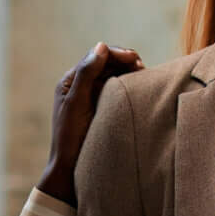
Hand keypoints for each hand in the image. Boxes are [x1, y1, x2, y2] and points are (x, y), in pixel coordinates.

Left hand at [39, 42, 141, 205]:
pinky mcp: (104, 110)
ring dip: (130, 74)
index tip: (135, 59)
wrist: (70, 169)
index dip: (117, 54)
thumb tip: (101, 46)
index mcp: (71, 81)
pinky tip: (141, 92)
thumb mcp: (77, 103)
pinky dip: (130, 88)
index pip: (97, 57)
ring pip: (116, 77)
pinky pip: (119, 93)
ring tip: (144, 79)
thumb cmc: (69, 137)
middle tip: (143, 69)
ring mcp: (93, 98)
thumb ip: (87, 74)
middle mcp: (82, 86)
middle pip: (108, 65)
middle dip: (127, 62)